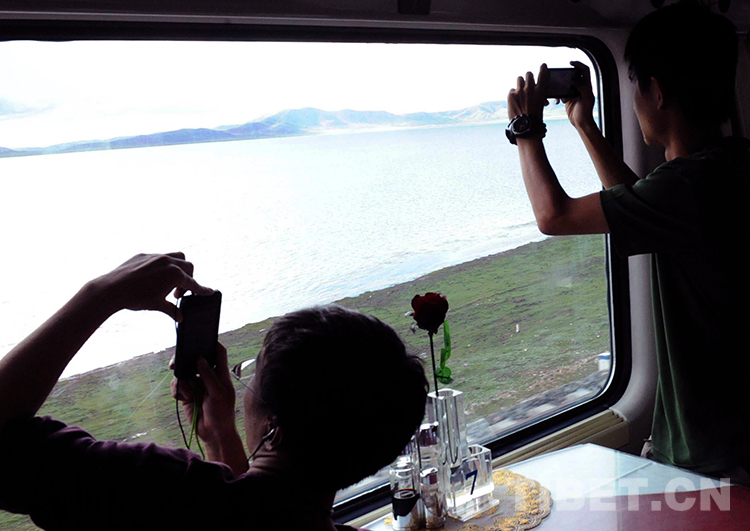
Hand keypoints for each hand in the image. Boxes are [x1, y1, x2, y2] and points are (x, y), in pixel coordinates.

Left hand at [93, 252, 212, 320]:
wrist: (112, 289)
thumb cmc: (135, 298)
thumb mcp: (157, 305)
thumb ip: (171, 310)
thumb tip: (180, 317)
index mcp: (175, 274)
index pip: (193, 283)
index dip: (202, 289)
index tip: (210, 292)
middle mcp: (168, 261)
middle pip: (188, 267)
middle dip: (188, 279)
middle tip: (178, 293)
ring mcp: (156, 256)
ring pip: (176, 256)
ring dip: (178, 267)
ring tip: (169, 281)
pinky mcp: (144, 255)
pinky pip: (159, 257)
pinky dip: (162, 266)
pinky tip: (153, 278)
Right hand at [170, 343, 239, 450]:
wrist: (213, 433)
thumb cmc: (222, 413)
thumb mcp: (218, 394)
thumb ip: (209, 376)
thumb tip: (199, 359)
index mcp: (220, 373)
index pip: (218, 352)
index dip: (212, 343)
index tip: (201, 337)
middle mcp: (208, 376)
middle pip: (195, 360)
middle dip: (184, 361)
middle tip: (174, 364)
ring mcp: (197, 384)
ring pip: (183, 373)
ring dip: (182, 383)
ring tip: (188, 395)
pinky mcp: (187, 394)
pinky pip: (177, 386)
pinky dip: (178, 391)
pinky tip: (184, 399)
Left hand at [508, 64, 549, 120]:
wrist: (525, 126)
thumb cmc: (535, 117)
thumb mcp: (540, 104)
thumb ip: (538, 95)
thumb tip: (536, 92)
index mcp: (540, 91)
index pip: (542, 74)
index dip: (543, 68)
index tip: (543, 65)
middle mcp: (530, 88)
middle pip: (528, 74)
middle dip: (528, 77)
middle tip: (528, 81)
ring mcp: (520, 91)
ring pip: (519, 79)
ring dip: (520, 83)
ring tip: (520, 90)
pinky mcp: (511, 95)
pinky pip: (512, 90)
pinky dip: (513, 94)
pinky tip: (515, 100)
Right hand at [563, 61, 596, 130]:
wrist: (581, 123)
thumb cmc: (586, 112)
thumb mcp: (586, 99)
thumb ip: (583, 89)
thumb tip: (575, 81)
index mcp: (587, 86)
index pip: (585, 71)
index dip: (579, 65)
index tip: (571, 63)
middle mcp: (581, 88)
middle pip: (574, 76)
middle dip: (567, 75)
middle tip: (560, 75)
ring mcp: (574, 93)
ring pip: (566, 85)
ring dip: (561, 88)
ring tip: (559, 93)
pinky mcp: (568, 99)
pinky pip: (562, 94)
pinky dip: (559, 96)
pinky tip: (558, 102)